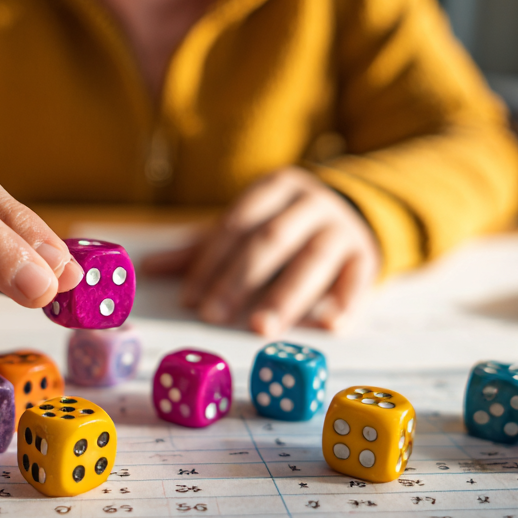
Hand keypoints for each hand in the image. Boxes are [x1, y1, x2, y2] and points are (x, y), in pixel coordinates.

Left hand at [142, 167, 378, 335]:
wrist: (361, 213)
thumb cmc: (287, 226)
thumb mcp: (247, 227)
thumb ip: (202, 249)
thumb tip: (149, 269)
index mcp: (275, 188)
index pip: (235, 224)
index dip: (210, 261)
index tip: (190, 298)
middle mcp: (311, 203)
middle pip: (271, 240)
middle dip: (240, 279)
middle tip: (214, 315)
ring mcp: (343, 228)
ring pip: (313, 259)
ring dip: (287, 296)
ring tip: (262, 329)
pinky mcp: (368, 255)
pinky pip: (358, 279)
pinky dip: (346, 303)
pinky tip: (329, 327)